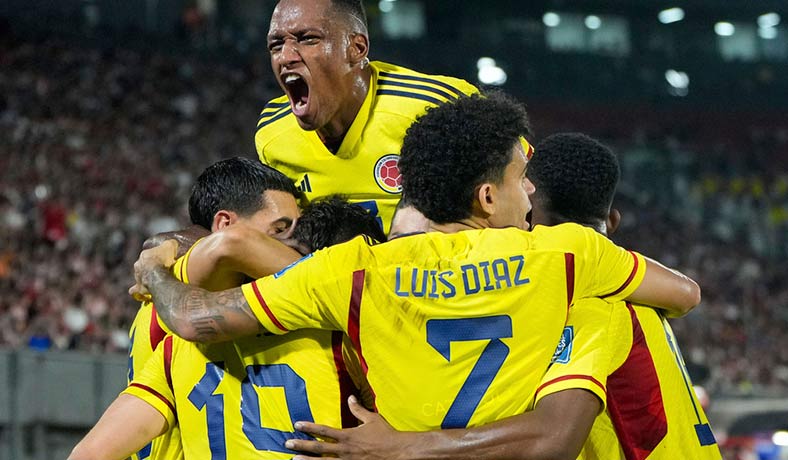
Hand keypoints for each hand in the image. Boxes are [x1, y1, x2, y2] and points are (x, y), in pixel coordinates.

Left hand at [129, 239, 178, 300]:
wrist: (158, 275)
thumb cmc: (164, 260)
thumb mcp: (170, 246)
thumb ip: (170, 244)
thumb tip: (172, 244)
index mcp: (144, 255)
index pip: (150, 255)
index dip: (158, 257)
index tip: (165, 260)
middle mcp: (138, 266)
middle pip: (144, 266)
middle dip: (150, 268)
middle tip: (161, 271)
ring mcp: (138, 277)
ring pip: (140, 277)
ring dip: (146, 279)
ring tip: (155, 282)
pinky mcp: (139, 288)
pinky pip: (136, 291)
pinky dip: (139, 292)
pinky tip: (143, 294)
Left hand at [286, 395, 407, 459]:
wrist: (398, 452)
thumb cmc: (386, 434)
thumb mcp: (372, 418)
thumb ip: (358, 409)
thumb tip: (350, 398)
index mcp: (348, 436)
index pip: (324, 431)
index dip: (309, 427)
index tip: (297, 424)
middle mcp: (345, 450)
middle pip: (319, 448)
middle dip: (302, 446)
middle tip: (287, 444)